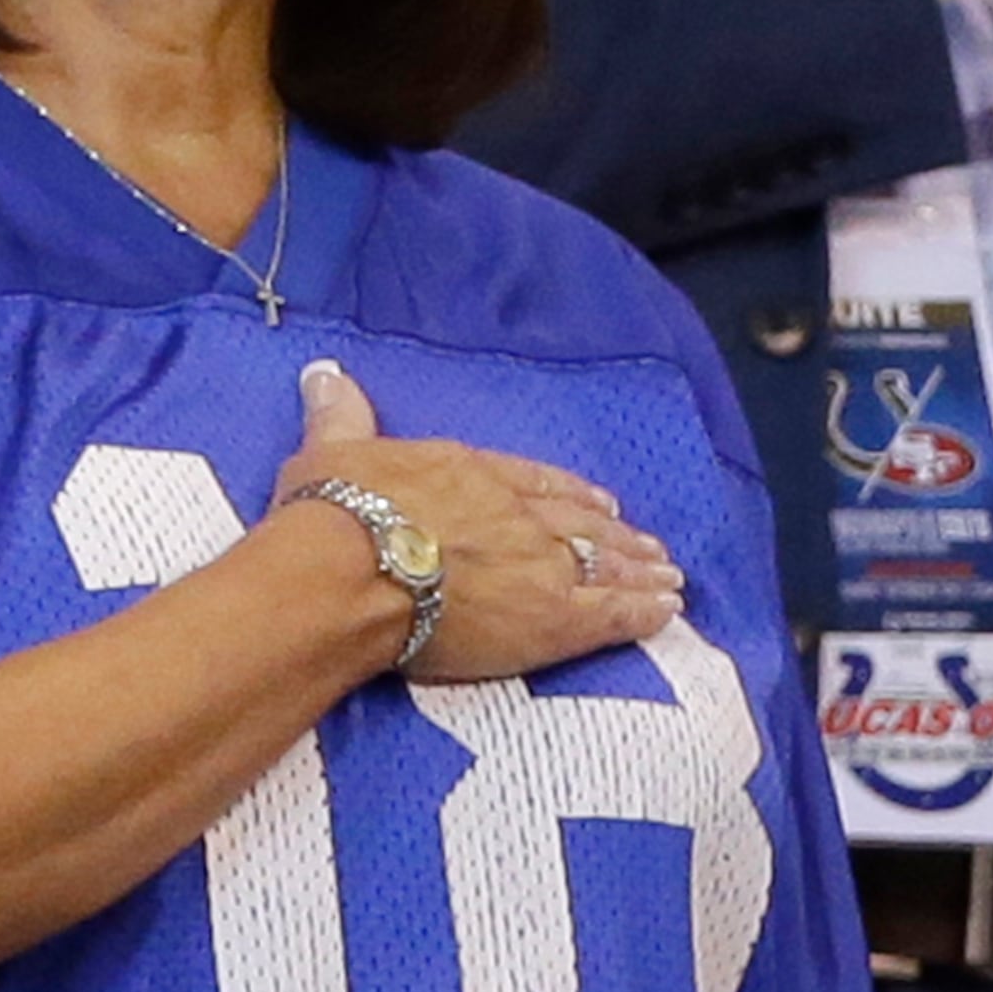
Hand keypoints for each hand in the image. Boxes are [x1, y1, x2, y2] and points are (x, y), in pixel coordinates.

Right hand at [270, 360, 681, 683]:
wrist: (353, 570)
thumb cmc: (336, 510)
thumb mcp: (332, 450)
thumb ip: (341, 415)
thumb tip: (324, 372)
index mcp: (468, 472)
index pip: (532, 480)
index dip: (568, 492)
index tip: (598, 501)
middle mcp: (515, 514)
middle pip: (578, 524)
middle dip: (616, 535)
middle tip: (650, 545)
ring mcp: (540, 565)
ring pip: (603, 565)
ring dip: (639, 570)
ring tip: (668, 577)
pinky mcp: (550, 619)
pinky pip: (610, 615)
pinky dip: (643, 612)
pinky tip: (666, 613)